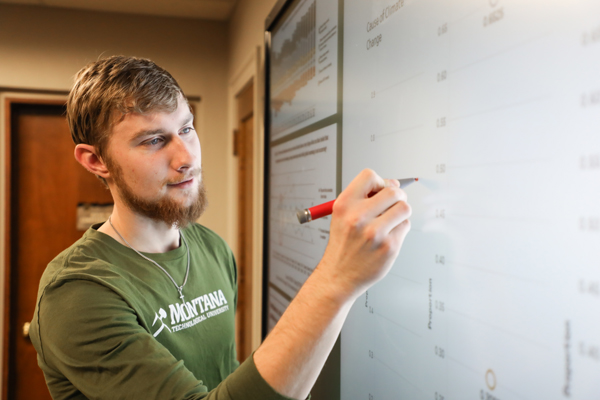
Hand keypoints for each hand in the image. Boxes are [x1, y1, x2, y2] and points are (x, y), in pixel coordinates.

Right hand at [318, 169, 411, 299]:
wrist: (339, 275)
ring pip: (404, 207)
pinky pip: (405, 226)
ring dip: (401, 212)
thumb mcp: (343, 215)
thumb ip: (364, 198)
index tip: (380, 191)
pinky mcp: (389, 247)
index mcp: (344, 205)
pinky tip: (388, 236)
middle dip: (397, 196)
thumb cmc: (343, 244)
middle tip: (392, 204)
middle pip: (393, 191)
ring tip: (391, 220)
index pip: (369, 176)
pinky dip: (400, 228)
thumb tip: (394, 184)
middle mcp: (358, 217)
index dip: (380, 181)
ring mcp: (375, 233)